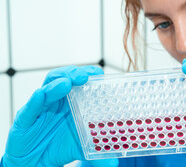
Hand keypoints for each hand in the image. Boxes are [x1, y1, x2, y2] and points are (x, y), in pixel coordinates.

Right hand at [1, 66, 118, 166]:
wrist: (36, 162)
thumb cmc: (60, 146)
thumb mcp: (82, 147)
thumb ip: (98, 152)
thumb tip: (114, 161)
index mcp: (72, 102)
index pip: (80, 82)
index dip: (89, 74)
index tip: (99, 73)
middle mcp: (57, 100)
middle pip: (64, 78)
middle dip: (74, 74)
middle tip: (84, 76)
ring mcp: (41, 107)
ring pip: (47, 87)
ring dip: (57, 82)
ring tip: (67, 82)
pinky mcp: (26, 117)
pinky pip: (31, 106)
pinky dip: (37, 99)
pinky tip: (42, 94)